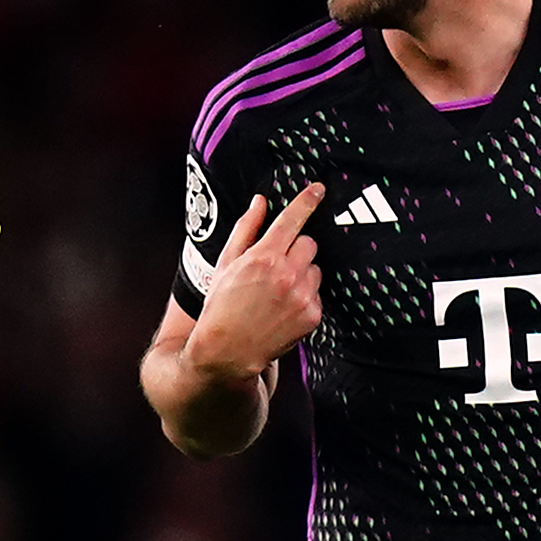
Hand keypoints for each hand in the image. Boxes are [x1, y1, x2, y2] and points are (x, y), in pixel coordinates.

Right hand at [181, 183, 327, 383]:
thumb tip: (260, 202)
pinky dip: (305, 296)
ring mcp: (302, 296)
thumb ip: (246, 228)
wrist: (228, 350)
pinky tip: (284, 307)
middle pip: (309, 243)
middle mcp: (286, 274)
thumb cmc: (221, 305)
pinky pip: (318, 293)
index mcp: (263, 257)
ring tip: (278, 291)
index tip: (318, 189)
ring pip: (316, 268)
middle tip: (277, 265)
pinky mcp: (312, 315)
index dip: (307, 201)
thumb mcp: (225, 263)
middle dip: (296, 248)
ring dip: (303, 273)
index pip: (293, 219)